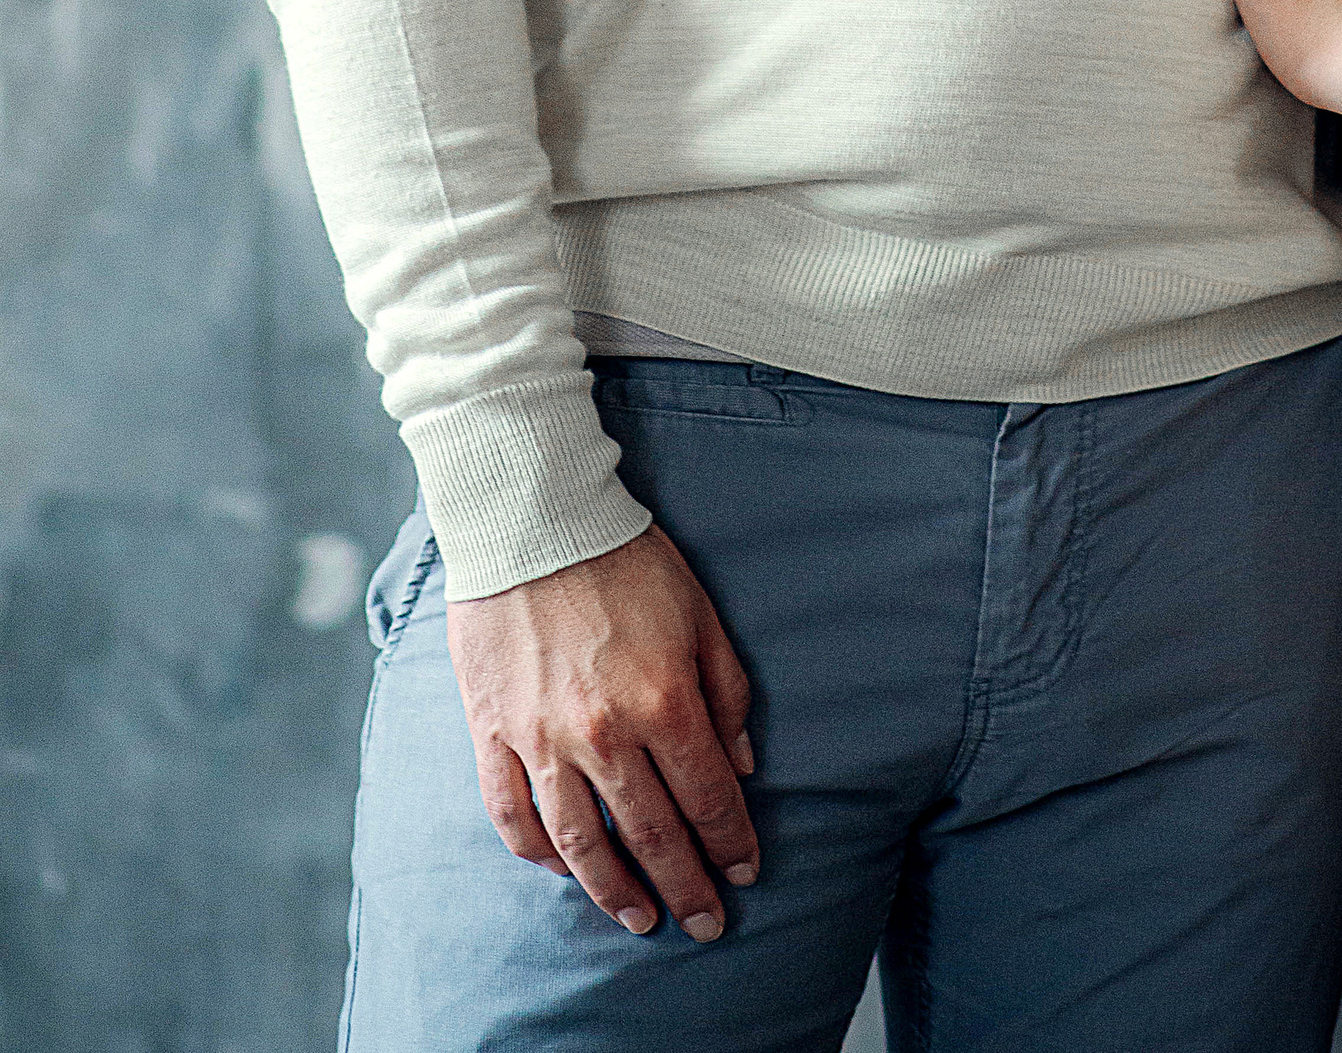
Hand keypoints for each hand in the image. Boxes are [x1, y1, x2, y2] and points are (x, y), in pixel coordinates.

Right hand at [445, 521, 759, 940]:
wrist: (534, 521)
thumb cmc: (627, 561)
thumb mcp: (701, 613)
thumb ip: (726, 692)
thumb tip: (741, 763)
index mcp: (663, 699)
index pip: (707, 795)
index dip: (730, 841)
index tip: (745, 872)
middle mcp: (603, 732)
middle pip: (651, 832)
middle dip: (686, 885)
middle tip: (706, 923)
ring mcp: (541, 739)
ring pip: (581, 842)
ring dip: (614, 890)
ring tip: (641, 919)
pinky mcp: (493, 733)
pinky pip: (512, 814)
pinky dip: (538, 852)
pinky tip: (562, 870)